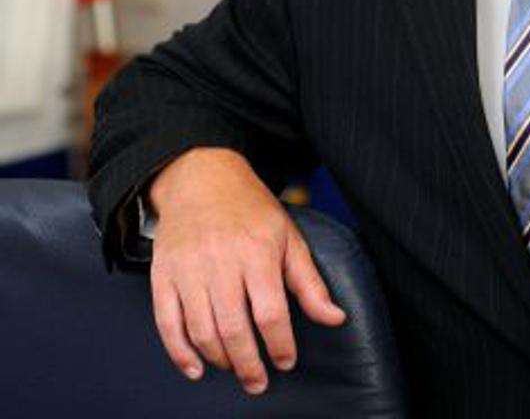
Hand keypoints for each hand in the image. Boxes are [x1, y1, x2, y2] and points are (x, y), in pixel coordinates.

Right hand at [147, 147, 345, 394]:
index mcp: (257, 251)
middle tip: (258, 382)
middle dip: (249, 364)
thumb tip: (335, 318)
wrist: (202, 178)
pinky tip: (196, 368)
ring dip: (220, 360)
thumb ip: (310, 283)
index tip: (286, 361)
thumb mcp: (288, 237)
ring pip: (201, 330)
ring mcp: (188, 268)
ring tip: (235, 368)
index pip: (270, 313)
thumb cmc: (250, 209)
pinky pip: (167, 323)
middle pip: (233, 328)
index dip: (280, 345)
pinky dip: (179, 353)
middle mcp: (220, 261)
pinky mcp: (162, 274)